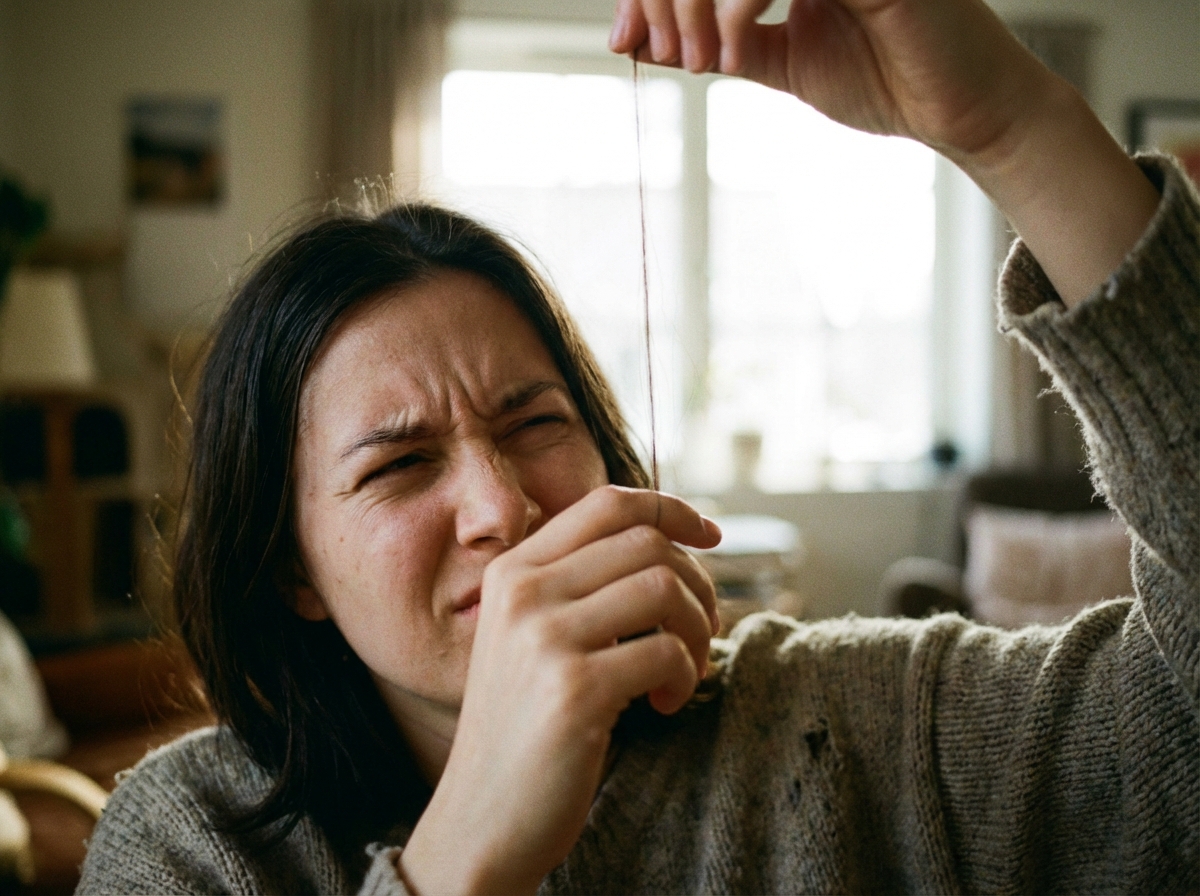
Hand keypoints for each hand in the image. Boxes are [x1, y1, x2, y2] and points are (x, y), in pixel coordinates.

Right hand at [400, 486, 720, 894]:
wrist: (481, 819)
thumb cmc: (523, 728)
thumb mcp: (530, 638)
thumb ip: (578, 587)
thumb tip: (670, 545)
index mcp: (512, 571)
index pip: (608, 504)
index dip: (673, 510)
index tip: (711, 536)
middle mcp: (522, 591)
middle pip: (647, 542)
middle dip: (697, 584)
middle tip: (700, 633)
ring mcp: (544, 638)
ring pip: (664, 587)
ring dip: (696, 630)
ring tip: (682, 672)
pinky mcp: (575, 689)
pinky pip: (667, 651)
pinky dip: (684, 677)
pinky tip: (661, 707)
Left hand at [610, 0, 1161, 305]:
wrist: (958, 113)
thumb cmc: (884, 82)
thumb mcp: (782, 63)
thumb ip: (723, 44)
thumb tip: (644, 39)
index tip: (627, 39)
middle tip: (652, 49)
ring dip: (696, 2)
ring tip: (699, 62)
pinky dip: (740, 3)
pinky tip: (732, 47)